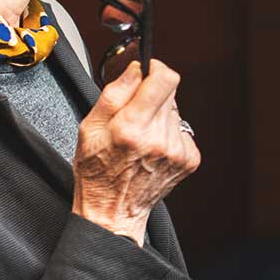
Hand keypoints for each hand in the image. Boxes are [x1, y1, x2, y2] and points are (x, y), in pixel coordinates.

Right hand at [72, 60, 200, 245]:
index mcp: (132, 128)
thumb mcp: (90, 127)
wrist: (114, 210)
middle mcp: (159, 138)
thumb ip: (115, 92)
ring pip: (175, 111)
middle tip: (134, 113)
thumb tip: (136, 68)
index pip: (165, 79)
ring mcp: (177, 150)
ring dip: (160, 115)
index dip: (156, 68)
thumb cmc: (97, 171)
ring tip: (141, 135)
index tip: (147, 70)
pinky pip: (182, 129)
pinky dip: (168, 132)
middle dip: (152, 94)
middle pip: (170, 93)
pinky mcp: (189, 158)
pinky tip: (152, 147)